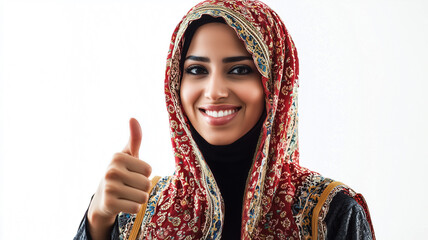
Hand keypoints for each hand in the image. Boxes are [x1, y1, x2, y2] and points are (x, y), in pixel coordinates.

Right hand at [87, 118, 151, 238]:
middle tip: (129, 186)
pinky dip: (133, 208)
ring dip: (139, 198)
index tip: (132, 173)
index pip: (148, 169)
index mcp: (117, 157)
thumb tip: (133, 118)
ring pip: (143, 197)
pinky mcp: (109, 204)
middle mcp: (111, 171)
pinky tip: (123, 204)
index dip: (144, 174)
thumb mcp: (128, 155)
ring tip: (127, 195)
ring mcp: (109, 188)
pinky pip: (136, 208)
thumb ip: (134, 138)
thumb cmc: (121, 172)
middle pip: (147, 183)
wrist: (102, 198)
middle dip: (142, 187)